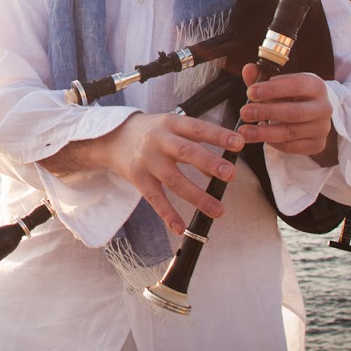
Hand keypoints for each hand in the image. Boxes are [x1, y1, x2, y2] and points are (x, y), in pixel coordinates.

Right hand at [44, 113, 243, 235]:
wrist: (111, 138)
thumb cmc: (151, 133)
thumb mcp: (171, 127)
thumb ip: (196, 140)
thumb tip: (226, 160)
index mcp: (171, 123)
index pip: (198, 128)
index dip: (218, 135)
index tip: (239, 143)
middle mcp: (159, 140)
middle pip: (186, 152)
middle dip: (209, 163)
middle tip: (230, 174)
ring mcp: (147, 160)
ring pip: (174, 179)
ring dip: (197, 196)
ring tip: (218, 210)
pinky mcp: (137, 178)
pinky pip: (155, 198)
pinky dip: (168, 214)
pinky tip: (181, 227)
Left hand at [239, 67, 338, 164]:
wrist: (312, 114)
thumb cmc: (291, 95)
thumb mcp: (279, 84)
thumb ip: (262, 77)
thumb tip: (248, 69)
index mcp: (316, 86)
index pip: (296, 86)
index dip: (272, 89)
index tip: (250, 92)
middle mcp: (323, 107)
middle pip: (294, 112)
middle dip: (266, 112)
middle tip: (244, 113)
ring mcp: (321, 128)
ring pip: (291, 132)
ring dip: (264, 133)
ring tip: (244, 132)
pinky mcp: (317, 144)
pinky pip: (292, 147)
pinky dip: (274, 143)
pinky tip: (261, 138)